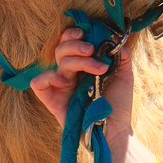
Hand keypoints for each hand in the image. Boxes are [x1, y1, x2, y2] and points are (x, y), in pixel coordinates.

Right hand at [29, 28, 136, 147]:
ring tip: (99, 69)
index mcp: (83, 64)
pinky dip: (49, 77)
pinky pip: (38, 83)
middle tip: (92, 50)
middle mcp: (70, 73)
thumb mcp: (124, 75)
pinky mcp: (53, 101)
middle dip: (77, 45)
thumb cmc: (118, 103)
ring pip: (58, 61)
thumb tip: (117, 39)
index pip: (69, 42)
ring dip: (78, 60)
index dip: (74, 34)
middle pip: (62, 48)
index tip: (87, 34)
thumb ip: (121, 55)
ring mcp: (60, 86)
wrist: (116, 129)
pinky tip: (67, 82)